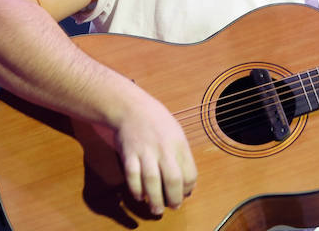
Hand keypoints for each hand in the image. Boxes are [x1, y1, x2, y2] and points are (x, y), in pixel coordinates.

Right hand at [113, 92, 197, 215]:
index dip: (189, 188)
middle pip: (173, 180)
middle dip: (174, 198)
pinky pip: (133, 177)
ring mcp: (145, 152)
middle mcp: (164, 148)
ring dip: (155, 200)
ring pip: (152, 182)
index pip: (190, 172)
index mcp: (179, 143)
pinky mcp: (129, 154)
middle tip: (173, 206)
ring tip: (157, 210)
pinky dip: (136, 190)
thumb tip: (188, 182)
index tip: (185, 194)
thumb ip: (182, 155)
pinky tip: (140, 196)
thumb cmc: (157, 121)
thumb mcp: (177, 133)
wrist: (131, 108)